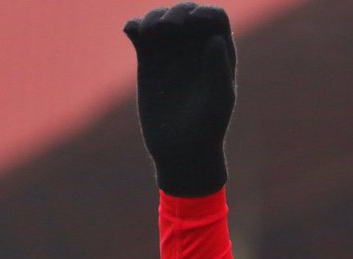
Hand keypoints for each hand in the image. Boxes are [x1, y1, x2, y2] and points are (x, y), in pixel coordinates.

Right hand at [124, 3, 235, 196]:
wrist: (181, 150)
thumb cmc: (207, 128)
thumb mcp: (217, 101)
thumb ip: (218, 70)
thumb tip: (214, 39)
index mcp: (219, 54)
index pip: (216, 17)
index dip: (205, 12)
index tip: (193, 23)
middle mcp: (195, 48)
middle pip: (187, 11)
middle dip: (177, 12)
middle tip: (169, 30)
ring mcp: (171, 53)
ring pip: (160, 17)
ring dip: (153, 16)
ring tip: (149, 34)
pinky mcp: (148, 60)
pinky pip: (139, 31)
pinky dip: (134, 25)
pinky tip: (133, 33)